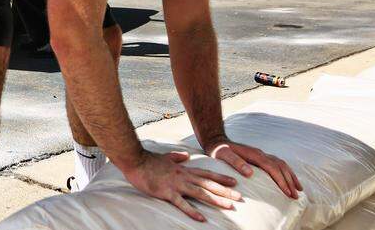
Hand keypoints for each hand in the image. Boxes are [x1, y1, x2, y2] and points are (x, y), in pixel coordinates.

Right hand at [123, 149, 241, 221]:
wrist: (135, 160)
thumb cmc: (148, 160)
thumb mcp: (166, 157)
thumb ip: (177, 156)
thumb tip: (186, 155)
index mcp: (184, 169)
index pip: (206, 173)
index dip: (221, 178)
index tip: (234, 183)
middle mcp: (183, 176)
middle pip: (208, 184)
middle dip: (225, 191)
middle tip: (240, 198)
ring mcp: (176, 184)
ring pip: (200, 193)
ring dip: (215, 200)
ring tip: (229, 208)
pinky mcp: (166, 192)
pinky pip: (181, 203)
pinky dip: (192, 211)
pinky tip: (202, 218)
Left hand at [204, 138, 302, 198]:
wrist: (217, 141)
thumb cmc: (219, 150)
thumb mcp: (224, 155)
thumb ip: (236, 163)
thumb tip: (250, 173)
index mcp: (254, 154)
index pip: (272, 168)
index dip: (281, 180)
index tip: (287, 192)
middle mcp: (261, 153)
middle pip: (280, 166)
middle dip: (289, 181)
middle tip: (295, 196)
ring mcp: (262, 154)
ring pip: (282, 165)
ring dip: (291, 177)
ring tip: (298, 190)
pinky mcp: (260, 157)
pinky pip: (277, 164)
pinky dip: (286, 172)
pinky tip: (288, 180)